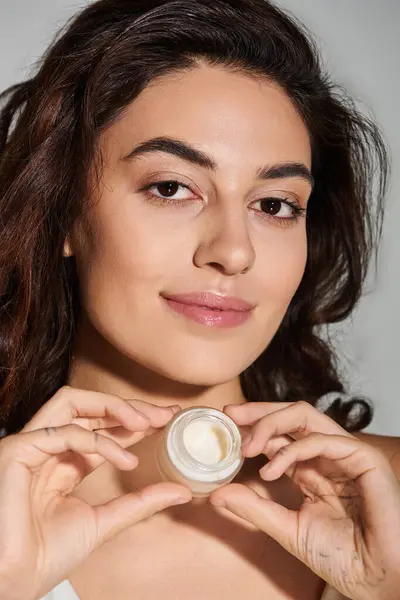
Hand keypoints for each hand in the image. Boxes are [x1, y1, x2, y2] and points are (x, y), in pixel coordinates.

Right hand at [0, 386, 191, 599]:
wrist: (13, 582)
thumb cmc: (47, 555)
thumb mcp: (106, 521)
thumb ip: (140, 503)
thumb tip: (183, 492)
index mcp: (63, 462)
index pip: (102, 429)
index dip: (134, 420)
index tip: (168, 418)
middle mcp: (47, 448)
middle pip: (89, 408)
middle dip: (129, 407)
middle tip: (165, 415)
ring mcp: (31, 445)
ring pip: (72, 401)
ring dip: (114, 406)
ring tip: (148, 422)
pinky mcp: (18, 449)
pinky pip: (63, 430)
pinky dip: (99, 440)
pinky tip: (125, 458)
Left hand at [209, 401, 399, 599]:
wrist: (375, 581)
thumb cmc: (342, 558)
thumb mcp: (287, 529)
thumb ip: (254, 508)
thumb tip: (216, 494)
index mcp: (312, 468)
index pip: (280, 434)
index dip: (253, 426)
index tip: (225, 425)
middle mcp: (328, 455)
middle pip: (291, 416)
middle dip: (259, 412)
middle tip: (230, 415)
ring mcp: (346, 454)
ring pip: (305, 417)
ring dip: (271, 423)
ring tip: (246, 445)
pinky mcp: (364, 458)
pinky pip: (323, 440)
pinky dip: (292, 450)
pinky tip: (271, 469)